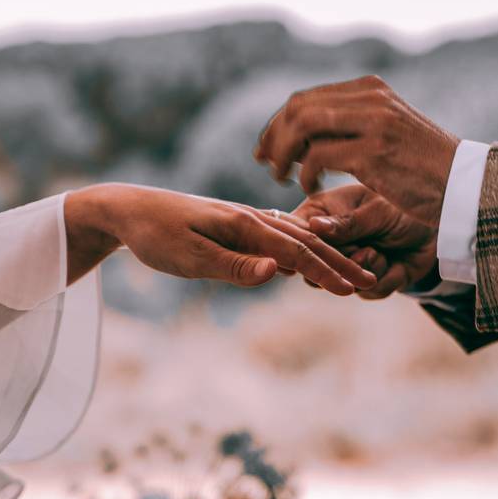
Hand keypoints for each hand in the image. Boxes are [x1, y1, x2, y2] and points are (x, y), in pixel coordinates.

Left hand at [64, 184, 376, 294]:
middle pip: (305, 241)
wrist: (128, 208)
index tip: (354, 290)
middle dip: (338, 263)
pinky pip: (280, 234)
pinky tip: (311, 254)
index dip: (326, 272)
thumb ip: (233, 265)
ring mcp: (245, 219)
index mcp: (243, 224)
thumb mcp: (188, 257)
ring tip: (348, 271)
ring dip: (325, 255)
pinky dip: (304, 246)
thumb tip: (277, 272)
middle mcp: (250, 217)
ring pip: (296, 236)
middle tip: (369, 282)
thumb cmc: (154, 235)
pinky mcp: (237, 224)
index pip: (296, 251)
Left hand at [255, 75, 458, 226]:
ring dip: (282, 154)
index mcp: (371, 89)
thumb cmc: (424, 167)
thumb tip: (300, 138)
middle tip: (264, 164)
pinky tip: (310, 189)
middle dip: (273, 137)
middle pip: (298, 108)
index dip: (278, 124)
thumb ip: (349, 127)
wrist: (466, 184)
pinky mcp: (373, 152)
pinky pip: (318, 156)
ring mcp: (372, 123)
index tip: (266, 149)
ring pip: (302, 126)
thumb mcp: (387, 133)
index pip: (307, 98)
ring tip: (280, 178)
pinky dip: (305, 174)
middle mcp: (370, 98)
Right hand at [292, 184, 437, 298]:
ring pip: (339, 285)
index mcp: (321, 213)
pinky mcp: (365, 284)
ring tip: (380, 252)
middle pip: (313, 267)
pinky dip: (384, 280)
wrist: (439, 230)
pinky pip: (365, 294)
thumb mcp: (375, 210)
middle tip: (366, 249)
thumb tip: (314, 227)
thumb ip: (346, 222)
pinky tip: (394, 264)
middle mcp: (329, 241)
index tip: (332, 247)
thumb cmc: (402, 208)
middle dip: (344, 262)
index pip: (297, 235)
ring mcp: (345, 264)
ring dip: (366, 270)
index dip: (310, 248)